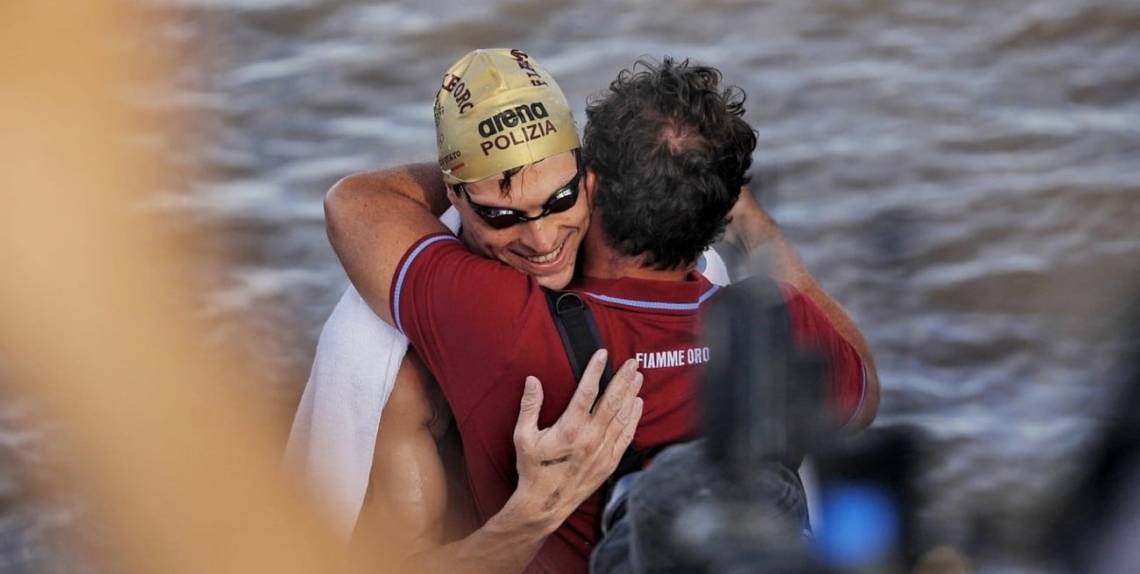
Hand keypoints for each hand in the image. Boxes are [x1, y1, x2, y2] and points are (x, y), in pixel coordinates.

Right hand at [507, 349, 643, 530]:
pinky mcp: (610, 463)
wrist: (545, 504)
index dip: (596, 370)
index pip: (587, 392)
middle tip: (633, 361)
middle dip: (623, 378)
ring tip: (638, 376)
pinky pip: (626, 436)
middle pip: (612, 401)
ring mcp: (603, 451)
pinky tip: (638, 404)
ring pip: (622, 416)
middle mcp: (590, 438)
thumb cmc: (532, 469)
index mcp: (570, 428)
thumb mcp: (523, 437)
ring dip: (632, 394)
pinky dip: (633, 418)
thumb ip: (529, 406)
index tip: (603, 353)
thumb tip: (532, 380)